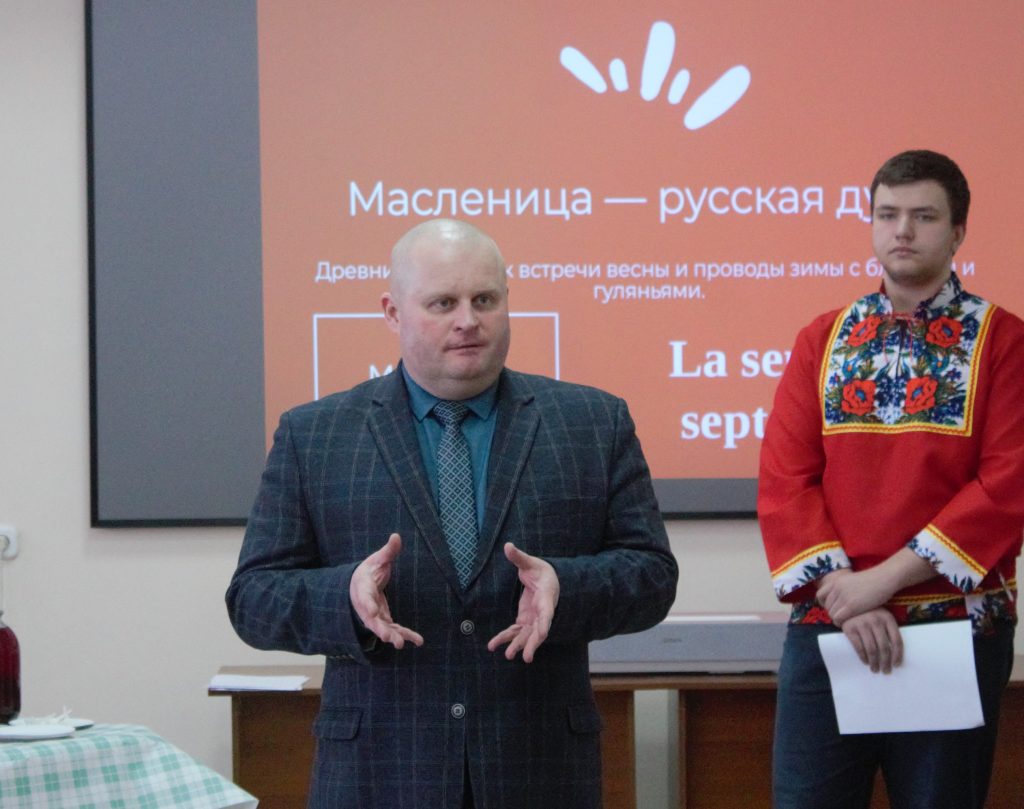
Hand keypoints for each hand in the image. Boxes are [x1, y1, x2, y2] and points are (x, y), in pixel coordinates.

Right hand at [348, 533, 423, 649]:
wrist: (358, 585)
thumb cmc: (369, 571)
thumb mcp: (377, 559)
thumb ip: (388, 551)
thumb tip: (396, 536)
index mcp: (363, 588)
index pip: (365, 597)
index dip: (369, 605)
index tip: (374, 612)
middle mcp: (367, 605)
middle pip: (372, 620)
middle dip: (381, 629)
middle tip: (389, 638)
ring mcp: (375, 615)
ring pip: (383, 628)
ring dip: (393, 636)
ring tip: (402, 643)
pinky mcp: (384, 620)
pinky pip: (394, 630)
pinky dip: (406, 635)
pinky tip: (419, 641)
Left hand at [487, 543, 559, 662]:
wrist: (548, 581)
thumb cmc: (542, 571)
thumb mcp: (531, 563)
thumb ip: (519, 557)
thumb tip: (508, 545)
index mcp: (547, 597)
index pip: (547, 613)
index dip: (545, 624)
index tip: (542, 635)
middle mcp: (542, 612)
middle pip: (538, 631)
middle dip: (531, 643)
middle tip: (524, 657)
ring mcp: (534, 619)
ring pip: (526, 635)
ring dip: (517, 645)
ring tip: (507, 656)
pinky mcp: (525, 620)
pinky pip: (516, 632)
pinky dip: (506, 638)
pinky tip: (493, 646)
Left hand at [816, 567, 891, 625]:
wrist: (885, 578)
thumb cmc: (874, 581)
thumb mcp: (853, 581)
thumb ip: (844, 588)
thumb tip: (839, 600)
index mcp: (836, 581)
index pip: (820, 595)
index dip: (825, 604)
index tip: (833, 608)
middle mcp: (836, 588)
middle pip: (826, 606)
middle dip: (833, 613)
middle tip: (842, 617)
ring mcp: (843, 596)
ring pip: (831, 613)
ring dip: (837, 619)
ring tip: (845, 621)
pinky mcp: (851, 606)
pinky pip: (838, 618)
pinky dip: (840, 623)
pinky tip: (847, 624)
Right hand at [841, 608, 902, 672]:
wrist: (847, 604)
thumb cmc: (868, 613)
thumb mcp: (881, 616)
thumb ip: (888, 630)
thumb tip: (894, 654)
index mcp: (887, 618)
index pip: (896, 640)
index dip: (898, 655)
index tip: (896, 665)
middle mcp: (876, 620)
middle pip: (884, 647)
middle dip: (885, 662)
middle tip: (885, 671)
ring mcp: (862, 624)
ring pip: (871, 649)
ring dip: (874, 662)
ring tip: (875, 669)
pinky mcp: (850, 628)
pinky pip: (858, 647)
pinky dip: (863, 657)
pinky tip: (865, 662)